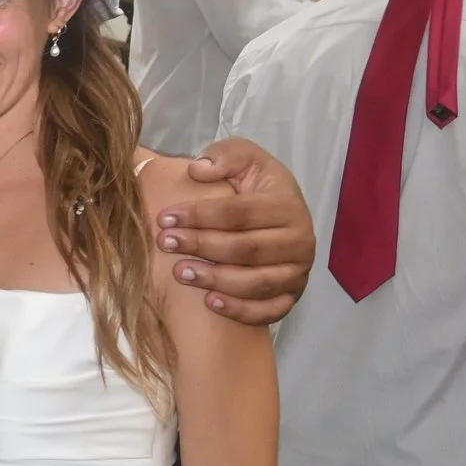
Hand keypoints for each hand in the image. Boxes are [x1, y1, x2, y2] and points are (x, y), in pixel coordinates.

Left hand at [160, 137, 316, 323]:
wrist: (280, 216)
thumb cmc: (255, 186)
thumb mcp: (245, 158)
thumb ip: (224, 156)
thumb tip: (198, 170)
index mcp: (287, 205)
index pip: (239, 213)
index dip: (200, 215)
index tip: (165, 218)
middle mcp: (299, 240)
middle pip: (246, 249)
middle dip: (201, 246)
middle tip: (165, 243)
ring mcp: (298, 271)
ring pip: (257, 282)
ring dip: (216, 279)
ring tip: (180, 272)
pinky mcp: (292, 295)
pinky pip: (269, 310)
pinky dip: (241, 310)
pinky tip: (210, 302)